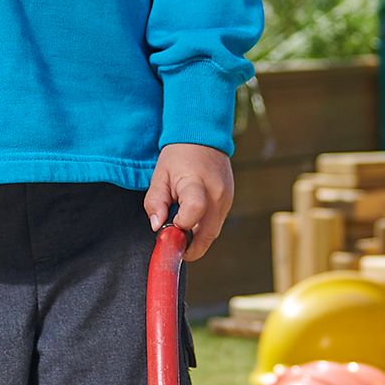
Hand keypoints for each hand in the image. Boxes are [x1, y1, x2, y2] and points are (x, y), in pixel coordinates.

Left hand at [144, 144, 234, 261]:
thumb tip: (156, 226)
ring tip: (180, 229)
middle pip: (207, 236)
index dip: (179, 229)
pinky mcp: (229, 201)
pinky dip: (203, 228)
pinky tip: (191, 220)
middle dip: (190, 248)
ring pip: (213, 233)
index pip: (192, 215)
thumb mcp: (160, 175)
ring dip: (197, 238)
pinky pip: (216, 224)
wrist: (204, 136)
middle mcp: (217, 195)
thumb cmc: (179, 154)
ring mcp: (226, 200)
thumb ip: (155, 202)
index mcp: (197, 185)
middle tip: (173, 245)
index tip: (168, 228)